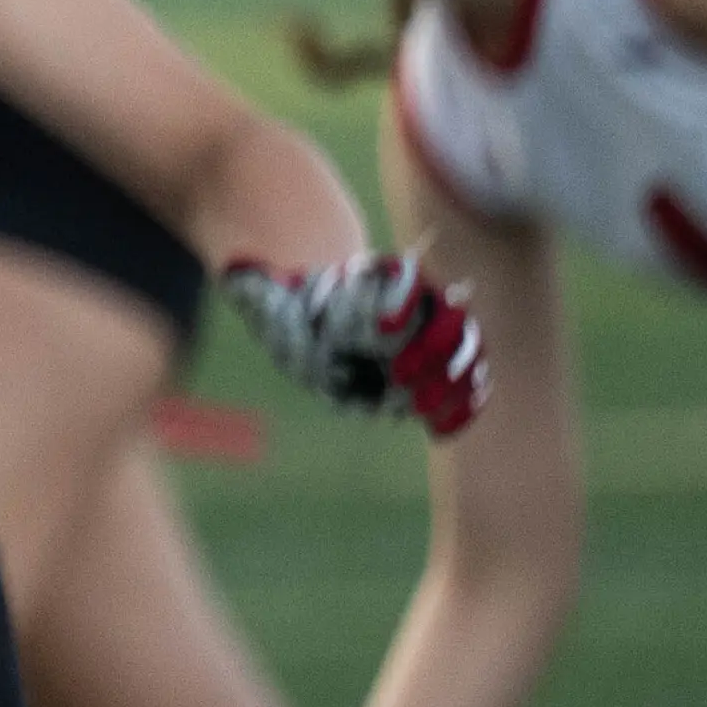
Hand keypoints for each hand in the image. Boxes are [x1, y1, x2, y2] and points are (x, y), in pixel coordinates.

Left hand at [222, 253, 487, 435]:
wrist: (315, 328)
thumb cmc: (292, 308)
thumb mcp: (270, 298)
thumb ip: (259, 288)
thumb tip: (237, 275)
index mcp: (382, 277)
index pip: (407, 277)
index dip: (401, 299)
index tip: (379, 329)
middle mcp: (419, 302)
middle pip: (448, 317)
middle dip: (429, 349)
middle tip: (397, 376)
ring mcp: (436, 335)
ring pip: (466, 350)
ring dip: (451, 381)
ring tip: (421, 410)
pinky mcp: (442, 370)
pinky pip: (468, 384)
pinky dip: (462, 406)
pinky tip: (440, 431)